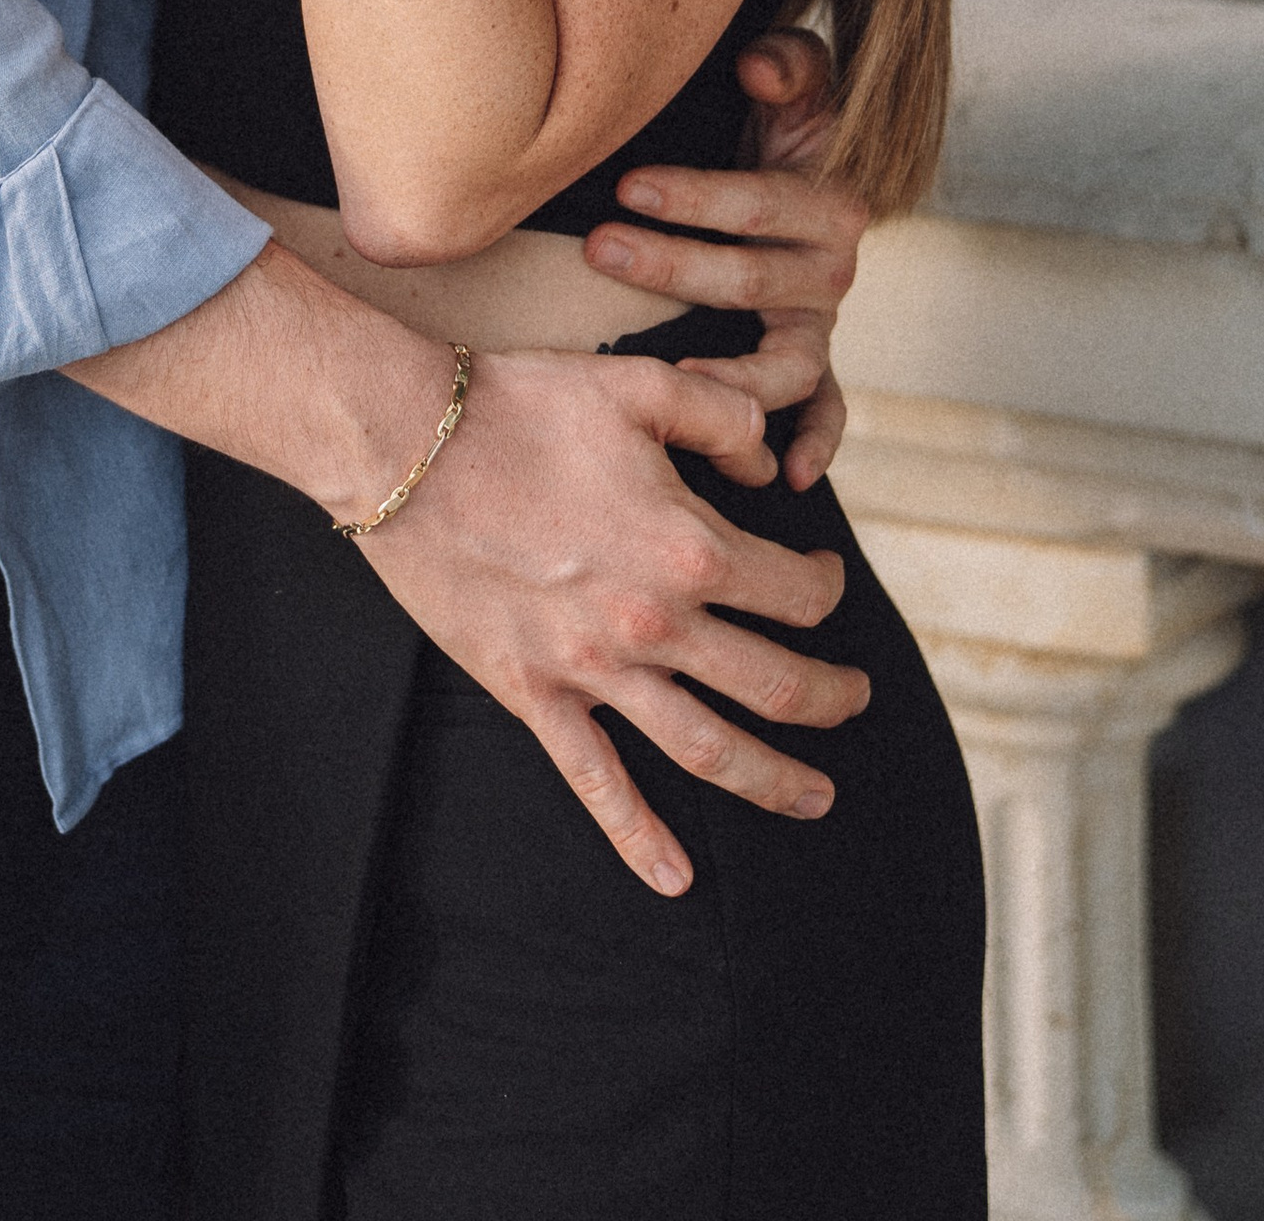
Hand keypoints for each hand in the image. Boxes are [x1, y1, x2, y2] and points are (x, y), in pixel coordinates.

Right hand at [368, 341, 867, 893]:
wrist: (405, 444)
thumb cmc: (522, 405)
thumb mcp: (639, 384)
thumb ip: (722, 417)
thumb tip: (770, 468)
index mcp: (688, 546)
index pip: (794, 593)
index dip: (825, 588)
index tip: (826, 581)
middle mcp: (653, 622)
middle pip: (774, 686)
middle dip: (831, 699)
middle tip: (857, 701)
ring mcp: (593, 669)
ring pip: (708, 750)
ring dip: (773, 780)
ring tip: (816, 798)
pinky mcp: (534, 694)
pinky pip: (596, 782)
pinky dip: (638, 838)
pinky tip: (674, 879)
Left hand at [581, 30, 862, 490]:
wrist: (799, 160)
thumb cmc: (782, 115)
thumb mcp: (794, 76)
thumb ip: (789, 63)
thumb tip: (762, 67)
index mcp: (832, 201)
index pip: (760, 205)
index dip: (696, 198)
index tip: (628, 188)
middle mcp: (833, 270)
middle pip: (752, 279)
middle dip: (673, 265)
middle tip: (598, 245)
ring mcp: (820, 324)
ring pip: (783, 360)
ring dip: (729, 371)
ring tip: (673, 372)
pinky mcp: (810, 361)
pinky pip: (828, 410)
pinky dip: (819, 443)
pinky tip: (790, 476)